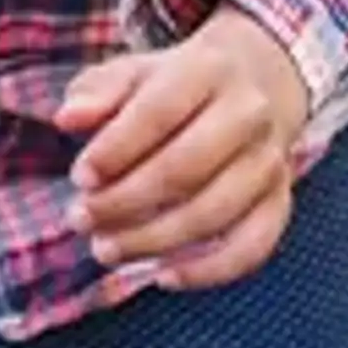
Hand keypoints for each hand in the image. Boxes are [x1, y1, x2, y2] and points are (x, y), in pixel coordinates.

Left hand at [58, 8, 308, 288]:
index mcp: (208, 70)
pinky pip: (252, 246)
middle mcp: (248, 114)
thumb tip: (67, 119)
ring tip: (105, 249)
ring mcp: (271, 161)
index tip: (80, 177)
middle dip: (125, 201)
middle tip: (80, 219)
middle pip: (186, 167)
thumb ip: (98, 92)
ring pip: (215, 212)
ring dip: (154, 241)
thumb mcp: (135, 72)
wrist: (259, 80)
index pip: (159, 112)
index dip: (116, 149)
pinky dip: (209, 270)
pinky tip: (163, 277)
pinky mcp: (280, 200)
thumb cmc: (179, 83)